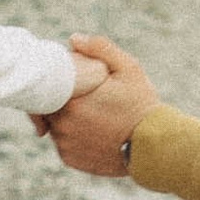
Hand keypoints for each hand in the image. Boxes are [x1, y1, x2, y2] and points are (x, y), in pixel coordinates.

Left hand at [43, 36, 161, 177]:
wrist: (152, 146)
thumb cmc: (141, 105)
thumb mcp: (128, 68)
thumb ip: (100, 48)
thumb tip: (73, 39)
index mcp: (71, 101)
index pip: (47, 86)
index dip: (56, 81)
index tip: (69, 80)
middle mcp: (62, 125)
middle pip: (49, 106)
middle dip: (63, 100)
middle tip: (85, 97)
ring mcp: (65, 145)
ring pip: (55, 125)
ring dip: (66, 118)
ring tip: (91, 115)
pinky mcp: (70, 160)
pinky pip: (63, 143)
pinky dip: (72, 137)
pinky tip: (91, 132)